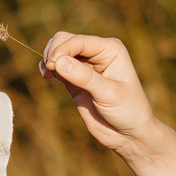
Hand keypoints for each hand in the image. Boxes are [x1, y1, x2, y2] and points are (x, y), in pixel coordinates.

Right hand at [40, 32, 157, 153]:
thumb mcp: (109, 94)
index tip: (52, 65)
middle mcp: (97, 53)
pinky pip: (57, 67)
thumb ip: (84, 77)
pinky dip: (49, 69)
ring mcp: (85, 66)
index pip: (79, 41)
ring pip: (59, 51)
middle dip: (54, 52)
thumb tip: (58, 62)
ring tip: (47, 75)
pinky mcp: (75, 80)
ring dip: (49, 59)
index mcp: (110, 49)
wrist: (129, 134)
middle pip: (65, 40)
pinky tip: (48, 77)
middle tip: (49, 71)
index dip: (63, 49)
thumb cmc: (128, 111)